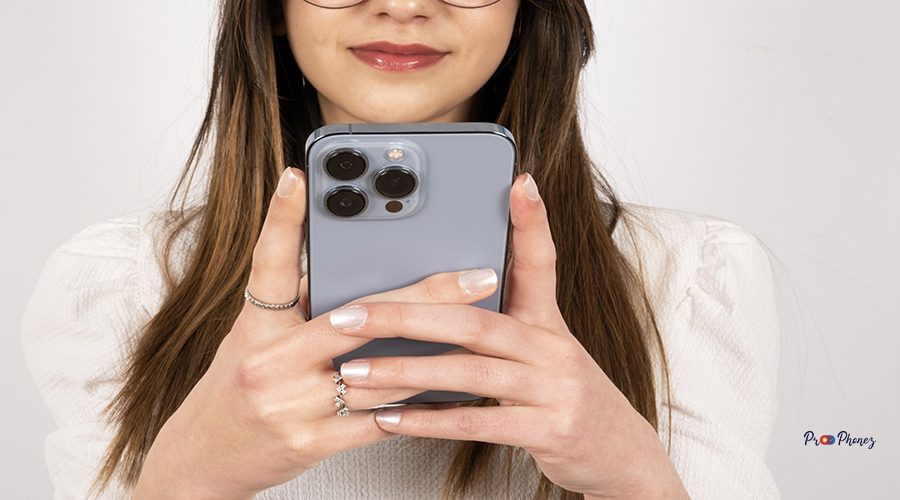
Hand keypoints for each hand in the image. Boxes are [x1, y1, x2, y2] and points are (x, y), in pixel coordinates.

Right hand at [134, 167, 503, 498]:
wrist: (206, 456)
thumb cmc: (238, 385)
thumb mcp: (254, 335)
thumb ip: (296, 302)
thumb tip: (345, 263)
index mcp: (255, 325)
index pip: (268, 263)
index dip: (281, 218)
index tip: (299, 176)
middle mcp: (268, 360)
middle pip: (356, 317)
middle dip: (424, 295)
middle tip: (475, 277)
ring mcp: (289, 404)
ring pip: (378, 371)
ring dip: (435, 352)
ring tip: (480, 331)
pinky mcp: (310, 442)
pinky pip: (377, 420)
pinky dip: (415, 403)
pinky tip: (449, 388)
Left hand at [328, 173, 688, 498]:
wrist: (619, 455)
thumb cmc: (565, 398)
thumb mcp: (545, 352)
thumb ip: (503, 327)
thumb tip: (441, 305)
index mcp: (548, 322)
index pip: (541, 263)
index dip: (532, 222)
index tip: (518, 183)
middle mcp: (553, 348)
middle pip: (474, 320)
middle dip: (405, 315)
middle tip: (351, 314)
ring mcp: (554, 389)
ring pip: (469, 371)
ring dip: (405, 372)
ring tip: (355, 372)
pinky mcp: (550, 429)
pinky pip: (479, 421)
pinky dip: (431, 421)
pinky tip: (392, 419)